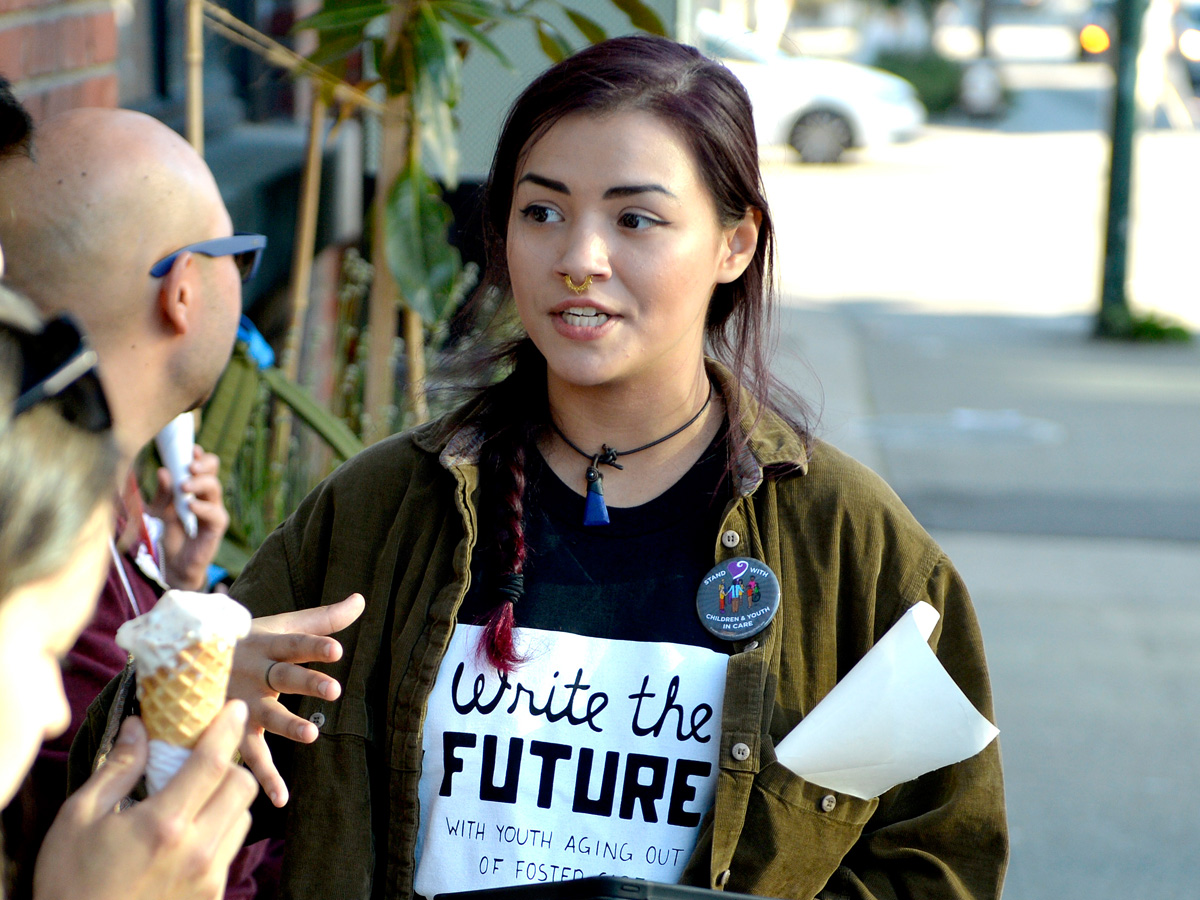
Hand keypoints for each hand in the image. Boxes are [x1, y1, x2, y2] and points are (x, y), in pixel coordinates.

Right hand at [34, 703, 256, 899]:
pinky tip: (189, 836)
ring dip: (226, 800)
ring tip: (193, 801)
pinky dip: (219, 832)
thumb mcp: (79, 819)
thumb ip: (117, 769)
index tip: (235, 708)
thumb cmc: (70, 883)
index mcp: (164, 824)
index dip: (228, 728)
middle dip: (228, 765)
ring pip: (242, 818)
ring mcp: (209, 877)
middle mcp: (197, 850)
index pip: (213, 762)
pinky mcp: (212, 897)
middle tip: (204, 761)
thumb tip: (138, 726)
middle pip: (242, 786)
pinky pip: (231, 850)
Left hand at [152, 445, 228, 590]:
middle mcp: (207, 496)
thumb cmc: (169, 535)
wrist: (173, 565)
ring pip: (215, 488)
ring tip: (184, 487)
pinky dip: (202, 507)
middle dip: (204, 465)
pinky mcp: (216, 527)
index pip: (203, 466)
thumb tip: (163, 471)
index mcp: (194, 488)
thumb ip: (161, 494)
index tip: (191, 449)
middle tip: (189, 467)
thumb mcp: (159, 511)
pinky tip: (190, 506)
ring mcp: (214, 511)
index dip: (200, 456)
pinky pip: (215, 513)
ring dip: (200, 484)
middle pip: (213, 471)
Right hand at [229, 593, 364, 805]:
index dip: (314, 646)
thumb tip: (361, 599)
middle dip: (307, 682)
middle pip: (283, 676)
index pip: (294, 644)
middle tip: (335, 689)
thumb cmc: (248, 641)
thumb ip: (323, 619)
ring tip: (311, 736)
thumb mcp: (281, 626)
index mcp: (267, 645)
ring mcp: (240, 702)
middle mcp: (254, 672)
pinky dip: (264, 777)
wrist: (183, 660)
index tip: (337, 649)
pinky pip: (249, 754)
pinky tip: (282, 798)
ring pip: (265, 715)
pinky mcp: (230, 729)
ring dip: (288, 725)